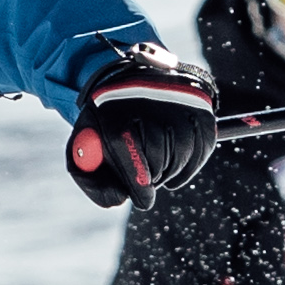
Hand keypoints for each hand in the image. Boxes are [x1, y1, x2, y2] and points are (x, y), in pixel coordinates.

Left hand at [63, 49, 226, 206]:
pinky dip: (189, 167)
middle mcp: (148, 101)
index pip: (129, 154)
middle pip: (157, 158)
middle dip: (151, 177)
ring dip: (168, 172)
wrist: (127, 86)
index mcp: (114, 112)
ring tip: (156, 166)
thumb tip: (122, 198)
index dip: (138, 183)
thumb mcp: (82, 149)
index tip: (143, 199)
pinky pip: (201, 150)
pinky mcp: (199, 109)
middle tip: (146, 180)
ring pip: (180, 157)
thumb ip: (91, 181)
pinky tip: (175, 164)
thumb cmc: (105, 126)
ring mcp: (178, 102)